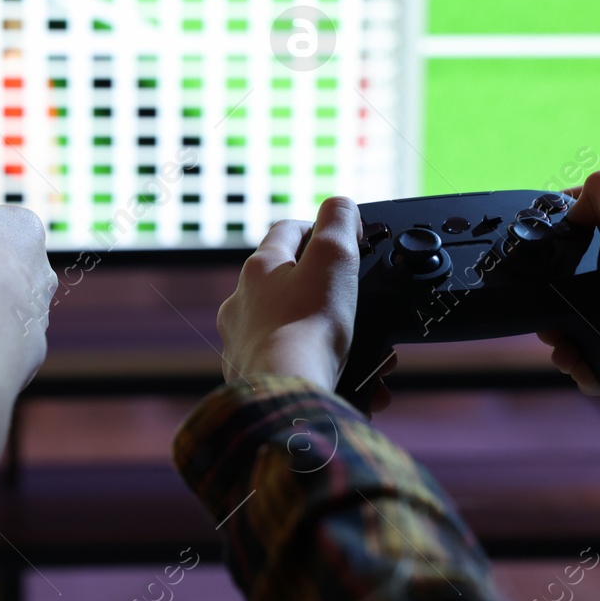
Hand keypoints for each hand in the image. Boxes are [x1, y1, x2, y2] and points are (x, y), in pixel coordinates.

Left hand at [216, 196, 394, 409]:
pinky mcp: (250, 378)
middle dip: (323, 292)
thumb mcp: (334, 257)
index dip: (318, 228)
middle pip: (286, 284)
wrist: (286, 394)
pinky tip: (343, 379)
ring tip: (357, 350)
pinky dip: (313, 368)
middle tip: (353, 303)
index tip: (343, 239)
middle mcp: (243, 303)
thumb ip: (339, 221)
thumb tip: (341, 205)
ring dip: (321, 335)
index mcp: (260, 269)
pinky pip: (286, 366)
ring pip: (288, 329)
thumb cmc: (308, 327)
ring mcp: (242, 342)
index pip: (287, 231)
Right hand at [537, 170, 599, 404]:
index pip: (587, 226)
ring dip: (564, 339)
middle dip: (553, 302)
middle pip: (576, 281)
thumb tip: (575, 205)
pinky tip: (581, 367)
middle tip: (547, 318)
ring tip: (562, 352)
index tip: (540, 252)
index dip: (559, 235)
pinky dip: (586, 363)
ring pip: (584, 321)